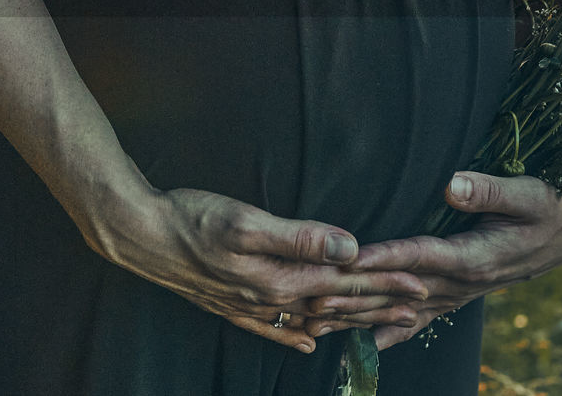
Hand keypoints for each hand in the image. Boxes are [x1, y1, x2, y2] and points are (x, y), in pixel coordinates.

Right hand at [94, 188, 428, 353]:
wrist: (138, 234)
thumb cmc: (190, 218)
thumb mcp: (247, 221)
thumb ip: (300, 237)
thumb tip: (348, 247)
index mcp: (281, 277)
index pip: (346, 280)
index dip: (385, 279)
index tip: (423, 278)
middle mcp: (269, 298)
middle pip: (335, 304)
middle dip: (380, 304)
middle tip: (420, 304)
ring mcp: (248, 306)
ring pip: (311, 319)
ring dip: (349, 321)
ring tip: (381, 325)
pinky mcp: (228, 305)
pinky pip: (272, 329)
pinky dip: (295, 336)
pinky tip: (308, 344)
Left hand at [303, 172, 561, 348]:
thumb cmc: (547, 205)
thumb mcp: (527, 194)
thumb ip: (490, 190)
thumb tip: (453, 184)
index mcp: (475, 255)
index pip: (422, 255)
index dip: (387, 257)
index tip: (354, 260)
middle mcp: (461, 282)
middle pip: (399, 289)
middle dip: (356, 294)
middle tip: (313, 299)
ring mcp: (457, 293)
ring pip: (400, 309)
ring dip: (359, 315)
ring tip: (318, 323)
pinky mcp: (456, 295)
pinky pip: (418, 320)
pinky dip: (390, 332)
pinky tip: (364, 345)